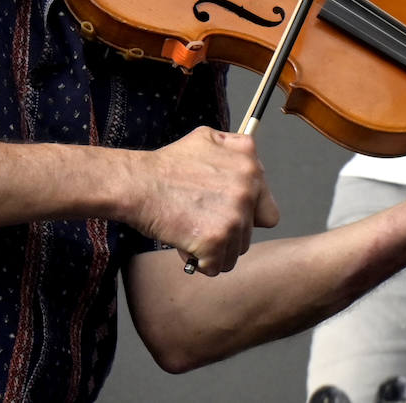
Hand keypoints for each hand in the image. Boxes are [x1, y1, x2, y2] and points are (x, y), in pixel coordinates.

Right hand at [128, 127, 279, 276]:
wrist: (138, 183)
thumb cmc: (167, 165)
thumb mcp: (207, 138)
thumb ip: (234, 149)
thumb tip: (249, 163)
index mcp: (249, 160)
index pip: (267, 208)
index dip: (246, 216)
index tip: (226, 215)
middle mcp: (248, 186)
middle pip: (250, 232)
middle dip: (228, 232)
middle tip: (201, 223)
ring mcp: (234, 215)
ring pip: (237, 251)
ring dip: (217, 249)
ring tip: (192, 234)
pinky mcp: (217, 240)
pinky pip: (218, 266)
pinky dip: (203, 263)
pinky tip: (187, 247)